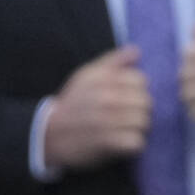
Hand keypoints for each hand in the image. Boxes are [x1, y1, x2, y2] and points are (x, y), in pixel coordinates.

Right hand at [43, 45, 150, 170]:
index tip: (127, 97)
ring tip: (126, 129)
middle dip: (140, 110)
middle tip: (129, 116)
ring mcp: (107, 121)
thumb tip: (136, 50)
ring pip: (144, 122)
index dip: (137, 90)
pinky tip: (124, 142)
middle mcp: (106, 98)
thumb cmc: (73, 102)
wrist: (49, 133)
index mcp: (103, 80)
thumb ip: (112, 61)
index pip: (140, 80)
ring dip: (138, 128)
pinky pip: (137, 142)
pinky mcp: (107, 143)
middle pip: (146, 102)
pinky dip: (133, 144)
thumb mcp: (86, 76)